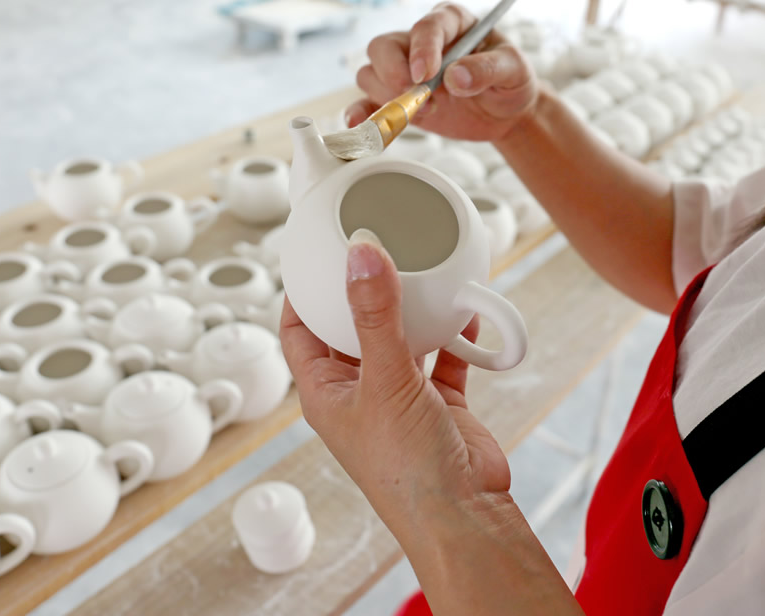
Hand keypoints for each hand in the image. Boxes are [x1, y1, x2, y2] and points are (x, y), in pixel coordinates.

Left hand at [279, 229, 510, 536]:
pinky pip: (442, 356)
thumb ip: (375, 316)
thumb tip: (360, 256)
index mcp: (325, 393)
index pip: (299, 330)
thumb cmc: (408, 471)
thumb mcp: (386, 381)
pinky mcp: (438, 403)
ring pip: (398, 338)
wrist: (465, 515)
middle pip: (350, 328)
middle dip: (363, 292)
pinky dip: (452, 333)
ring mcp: (398, 398)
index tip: (319, 253)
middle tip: (376, 249)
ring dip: (410, 310)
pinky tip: (463, 309)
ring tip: (421, 271)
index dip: (303, 292)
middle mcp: (358, 393)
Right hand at [347, 1, 540, 142]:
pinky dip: (362, 115)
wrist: (505, 111)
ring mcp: (404, 69)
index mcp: (450, 22)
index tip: (425, 75)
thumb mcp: (513, 70)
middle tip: (421, 98)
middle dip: (395, 75)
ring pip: (370, 73)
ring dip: (389, 98)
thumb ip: (488, 69)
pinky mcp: (397, 98)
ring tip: (428, 113)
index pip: (426, 27)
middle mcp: (420, 42)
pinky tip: (362, 126)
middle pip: (384, 47)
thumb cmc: (510, 81)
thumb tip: (455, 77)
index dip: (422, 49)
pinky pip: (367, 102)